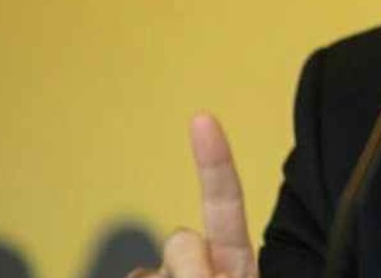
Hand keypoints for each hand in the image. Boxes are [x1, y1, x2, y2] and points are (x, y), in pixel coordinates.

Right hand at [128, 113, 257, 277]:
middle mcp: (201, 260)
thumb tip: (190, 253)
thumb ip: (216, 272)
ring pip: (145, 271)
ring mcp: (168, 274)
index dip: (214, 160)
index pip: (224, 199)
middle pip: (179, 240)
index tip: (202, 118)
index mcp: (234, 255)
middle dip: (188, 269)